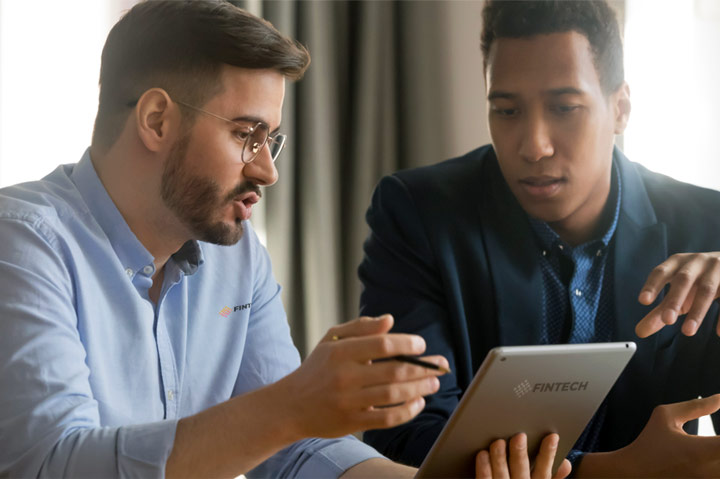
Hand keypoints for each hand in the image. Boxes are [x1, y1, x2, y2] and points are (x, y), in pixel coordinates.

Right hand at [278, 314, 448, 438]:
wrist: (291, 405)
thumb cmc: (317, 368)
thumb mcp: (332, 340)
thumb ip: (361, 328)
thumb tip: (390, 320)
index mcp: (340, 351)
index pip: (383, 345)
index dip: (408, 345)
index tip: (422, 346)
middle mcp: (345, 376)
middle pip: (394, 371)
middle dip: (423, 368)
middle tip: (441, 365)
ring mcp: (349, 401)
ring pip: (394, 395)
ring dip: (420, 388)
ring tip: (434, 383)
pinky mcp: (352, 422)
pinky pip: (388, 418)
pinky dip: (408, 411)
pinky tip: (418, 403)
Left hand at [475, 433, 570, 478]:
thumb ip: (554, 477)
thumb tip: (566, 463)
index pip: (545, 470)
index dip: (549, 453)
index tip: (552, 436)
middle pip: (521, 470)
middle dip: (520, 454)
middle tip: (519, 436)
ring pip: (502, 474)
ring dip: (499, 458)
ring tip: (498, 442)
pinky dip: (484, 468)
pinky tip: (483, 454)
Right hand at [577, 395, 719, 476]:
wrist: (633, 473)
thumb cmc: (648, 444)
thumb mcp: (665, 416)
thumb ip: (695, 407)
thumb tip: (718, 398)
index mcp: (701, 450)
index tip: (717, 434)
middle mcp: (708, 472)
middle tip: (714, 440)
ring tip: (711, 448)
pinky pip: (716, 476)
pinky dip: (715, 467)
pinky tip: (709, 460)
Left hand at [635, 252, 719, 336]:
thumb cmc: (697, 282)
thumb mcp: (679, 295)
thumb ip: (660, 311)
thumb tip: (640, 331)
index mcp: (677, 263)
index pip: (661, 272)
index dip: (652, 285)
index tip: (643, 301)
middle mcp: (696, 262)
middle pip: (683, 279)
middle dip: (674, 299)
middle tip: (667, 320)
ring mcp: (717, 268)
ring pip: (707, 289)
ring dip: (697, 311)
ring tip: (688, 332)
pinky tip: (719, 333)